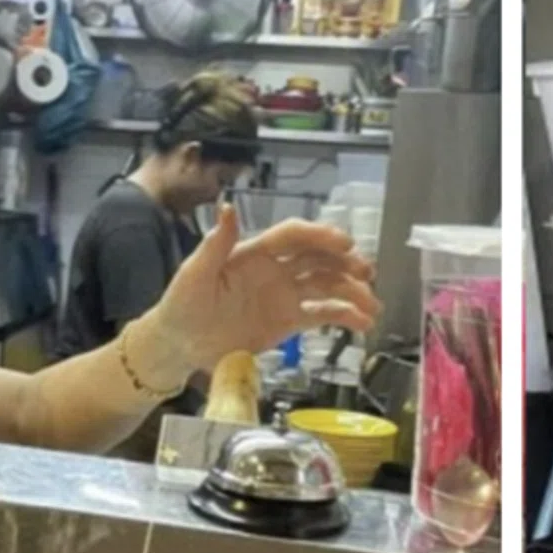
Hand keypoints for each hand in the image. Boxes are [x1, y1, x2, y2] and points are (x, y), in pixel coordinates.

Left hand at [139, 204, 380, 377]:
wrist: (180, 345)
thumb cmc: (182, 306)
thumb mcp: (194, 274)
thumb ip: (215, 244)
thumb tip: (228, 207)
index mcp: (254, 253)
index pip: (293, 237)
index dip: (319, 237)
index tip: (343, 244)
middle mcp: (276, 269)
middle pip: (318, 259)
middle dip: (345, 263)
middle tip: (366, 273)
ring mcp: (285, 294)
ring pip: (327, 286)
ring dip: (352, 292)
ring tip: (373, 306)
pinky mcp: (290, 321)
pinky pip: (322, 315)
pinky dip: (344, 317)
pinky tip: (362, 324)